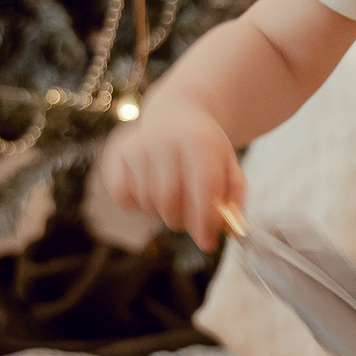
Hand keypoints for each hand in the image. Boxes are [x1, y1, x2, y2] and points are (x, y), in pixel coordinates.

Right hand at [98, 96, 244, 251]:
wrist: (177, 113)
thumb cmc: (206, 148)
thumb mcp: (229, 163)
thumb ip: (235, 194)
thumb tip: (229, 228)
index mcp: (200, 143)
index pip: (202, 189)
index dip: (204, 221)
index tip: (207, 243)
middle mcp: (166, 142)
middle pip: (170, 203)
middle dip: (182, 221)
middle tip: (190, 218)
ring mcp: (139, 148)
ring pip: (148, 203)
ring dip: (162, 212)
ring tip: (173, 196)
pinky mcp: (119, 155)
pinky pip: (124, 197)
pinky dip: (137, 204)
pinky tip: (150, 191)